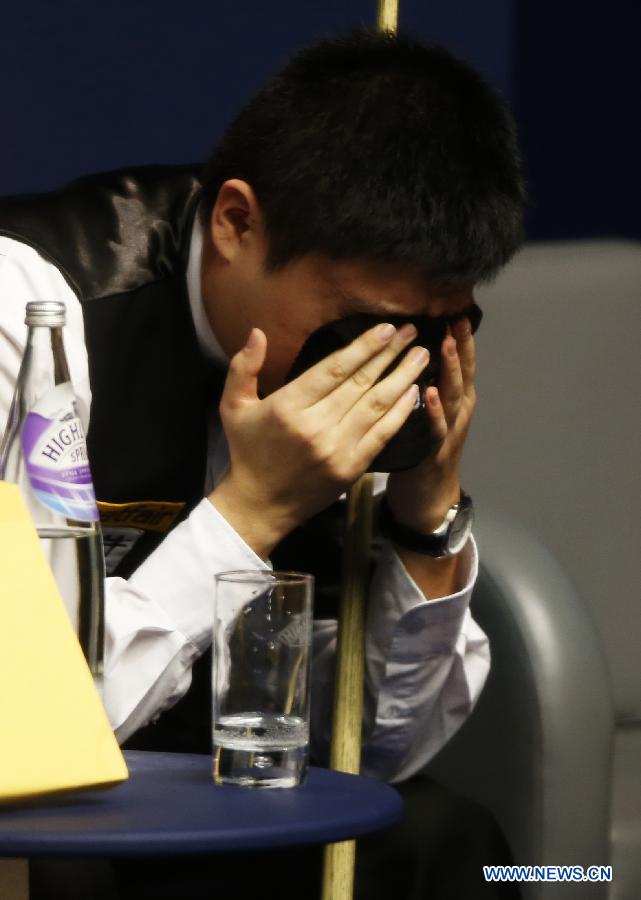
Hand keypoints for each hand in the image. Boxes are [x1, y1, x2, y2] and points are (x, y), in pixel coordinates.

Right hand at [209, 322, 429, 555]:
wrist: (260, 505)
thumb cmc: (248, 452)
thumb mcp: (233, 406)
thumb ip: (243, 368)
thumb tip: (258, 333)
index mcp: (288, 407)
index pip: (334, 369)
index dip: (363, 347)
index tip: (386, 329)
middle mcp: (315, 426)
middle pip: (360, 383)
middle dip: (389, 355)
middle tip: (412, 333)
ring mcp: (336, 449)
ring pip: (376, 405)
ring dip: (402, 378)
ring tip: (421, 357)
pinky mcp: (351, 468)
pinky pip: (382, 434)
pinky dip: (400, 413)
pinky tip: (414, 393)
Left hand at [385, 316, 476, 532]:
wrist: (428, 499)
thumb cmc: (423, 451)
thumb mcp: (427, 413)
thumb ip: (424, 385)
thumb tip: (411, 351)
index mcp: (455, 401)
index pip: (461, 364)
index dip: (461, 339)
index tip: (456, 310)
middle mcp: (458, 413)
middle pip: (463, 374)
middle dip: (461, 346)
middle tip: (457, 318)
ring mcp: (450, 432)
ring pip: (454, 396)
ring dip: (451, 370)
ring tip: (447, 345)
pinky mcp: (435, 452)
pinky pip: (436, 428)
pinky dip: (434, 410)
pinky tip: (429, 393)